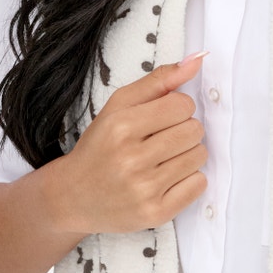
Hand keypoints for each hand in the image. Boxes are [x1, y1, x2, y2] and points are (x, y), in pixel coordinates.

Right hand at [60, 50, 209, 235]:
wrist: (73, 196)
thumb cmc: (99, 148)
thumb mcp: (119, 106)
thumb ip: (159, 80)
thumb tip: (198, 60)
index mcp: (122, 126)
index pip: (182, 104)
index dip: (176, 109)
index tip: (161, 119)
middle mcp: (132, 159)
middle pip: (194, 130)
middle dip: (183, 131)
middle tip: (160, 140)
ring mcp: (144, 189)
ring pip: (199, 156)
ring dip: (187, 155)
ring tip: (162, 160)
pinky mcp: (155, 213)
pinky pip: (199, 185)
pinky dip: (189, 180)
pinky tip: (166, 179)